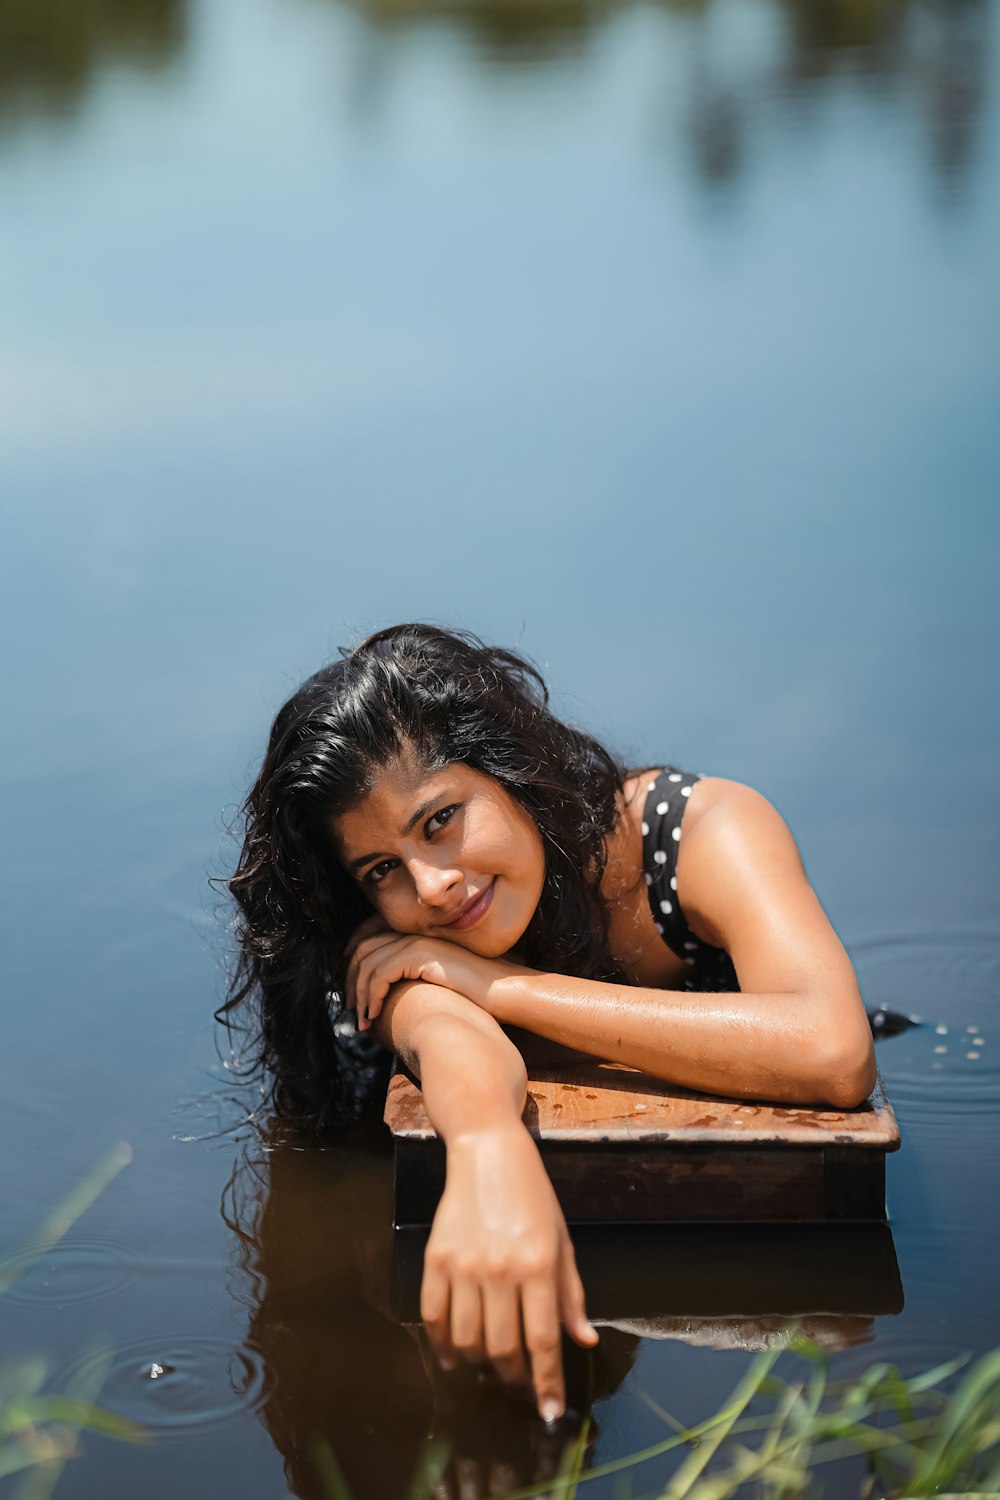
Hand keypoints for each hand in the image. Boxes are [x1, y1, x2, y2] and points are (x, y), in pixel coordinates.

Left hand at [345, 931, 514, 1031]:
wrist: (503, 991)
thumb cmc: (477, 995)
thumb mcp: (438, 983)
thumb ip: (416, 981)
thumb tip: (392, 1000)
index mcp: (418, 938)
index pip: (371, 938)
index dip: (354, 960)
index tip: (350, 990)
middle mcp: (414, 935)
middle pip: (363, 949)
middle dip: (351, 980)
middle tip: (351, 1009)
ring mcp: (417, 943)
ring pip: (368, 963)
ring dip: (360, 994)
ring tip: (362, 1020)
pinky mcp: (420, 956)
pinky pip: (381, 973)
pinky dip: (372, 995)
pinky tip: (374, 1014)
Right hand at [421, 1123, 597, 1420]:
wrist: (488, 1153)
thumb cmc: (533, 1196)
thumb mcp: (562, 1241)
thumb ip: (571, 1295)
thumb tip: (583, 1341)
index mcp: (539, 1265)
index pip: (544, 1341)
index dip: (547, 1383)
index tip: (549, 1412)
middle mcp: (500, 1270)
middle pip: (503, 1349)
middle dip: (515, 1379)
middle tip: (521, 1387)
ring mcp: (464, 1266)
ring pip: (467, 1340)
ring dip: (480, 1365)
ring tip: (491, 1369)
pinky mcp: (436, 1259)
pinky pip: (434, 1316)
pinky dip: (442, 1345)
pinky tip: (453, 1356)